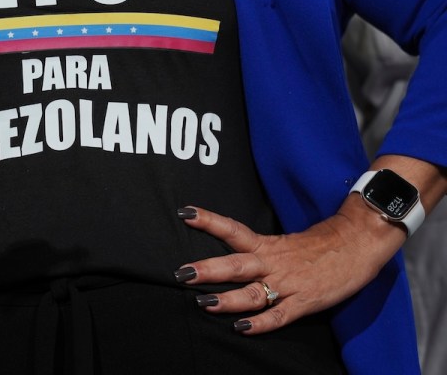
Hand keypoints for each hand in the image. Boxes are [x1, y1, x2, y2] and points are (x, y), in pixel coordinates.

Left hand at [174, 198, 405, 333]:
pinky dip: (260, 323)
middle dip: (208, 269)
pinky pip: (279, 315)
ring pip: (252, 292)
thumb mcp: (285, 241)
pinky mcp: (305, 302)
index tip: (185, 213)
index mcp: (267, 245)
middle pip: (235, 264)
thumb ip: (259, 250)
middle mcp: (273, 263)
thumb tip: (231, 252)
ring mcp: (288, 284)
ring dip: (227, 299)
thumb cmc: (320, 244)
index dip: (209, 221)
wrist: (358, 243)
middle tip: (182, 272)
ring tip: (203, 303)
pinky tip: (242, 328)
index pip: (232, 229)